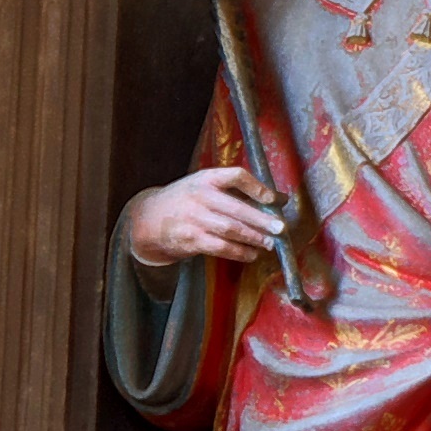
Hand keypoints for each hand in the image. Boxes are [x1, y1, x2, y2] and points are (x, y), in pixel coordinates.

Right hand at [124, 168, 283, 267]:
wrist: (149, 218)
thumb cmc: (185, 199)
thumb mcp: (204, 184)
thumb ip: (234, 190)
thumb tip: (275, 199)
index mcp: (207, 178)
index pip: (236, 176)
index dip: (257, 187)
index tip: (275, 198)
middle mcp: (201, 197)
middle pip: (237, 208)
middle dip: (262, 219)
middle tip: (280, 227)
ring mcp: (195, 219)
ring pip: (230, 230)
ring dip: (254, 238)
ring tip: (270, 243)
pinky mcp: (191, 239)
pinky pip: (220, 247)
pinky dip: (239, 252)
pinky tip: (251, 254)